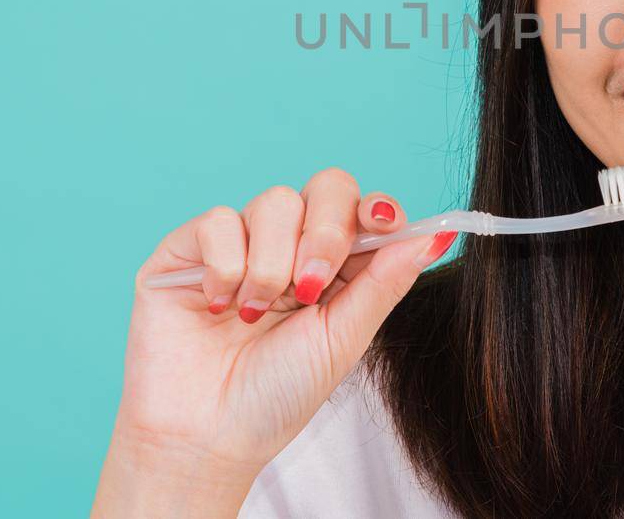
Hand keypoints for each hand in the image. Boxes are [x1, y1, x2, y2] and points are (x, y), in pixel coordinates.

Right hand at [91, 167, 454, 515]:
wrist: (205, 437)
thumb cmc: (276, 396)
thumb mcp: (343, 340)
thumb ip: (385, 283)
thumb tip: (435, 236)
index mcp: (335, 267)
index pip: (363, 209)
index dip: (377, 209)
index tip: (382, 224)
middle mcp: (290, 246)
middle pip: (326, 187)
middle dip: (326, 232)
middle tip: (309, 288)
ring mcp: (241, 243)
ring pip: (275, 201)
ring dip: (273, 263)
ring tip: (256, 315)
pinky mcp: (188, 249)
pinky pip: (219, 221)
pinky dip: (226, 266)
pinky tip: (219, 307)